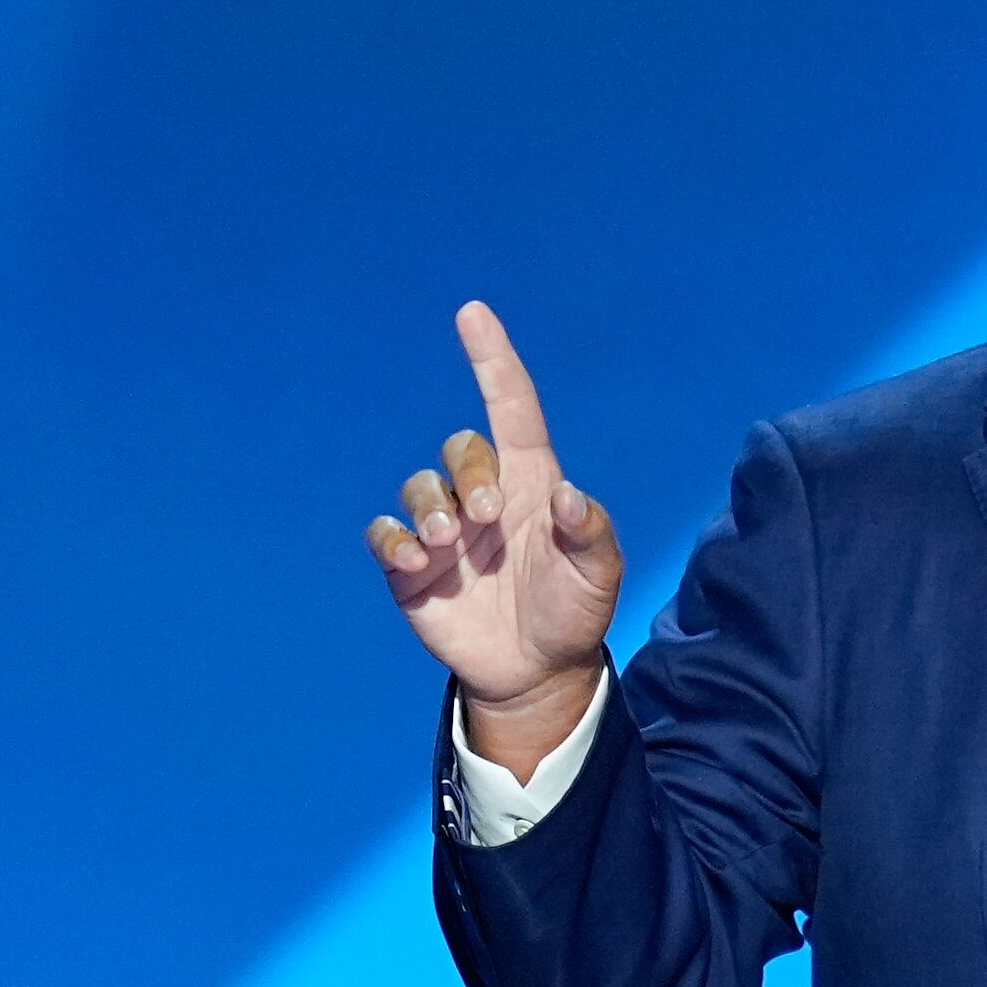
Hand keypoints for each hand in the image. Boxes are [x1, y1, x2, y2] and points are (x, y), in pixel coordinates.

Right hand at [365, 302, 622, 777]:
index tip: (473, 314)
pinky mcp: (413, 567)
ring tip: (451, 545)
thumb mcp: (599, 576)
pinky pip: (386, 533)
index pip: (510, 407)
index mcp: (531, 483)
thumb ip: (591, 533)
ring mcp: (446, 531)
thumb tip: (568, 495)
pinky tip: (420, 563)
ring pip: (421, 487)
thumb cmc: (574, 613)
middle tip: (485, 520)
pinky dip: (395, 539)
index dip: (492, 360)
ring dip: (432, 507)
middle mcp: (485, 496)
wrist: (537, 672)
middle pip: (461, 448)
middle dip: (468, 472)